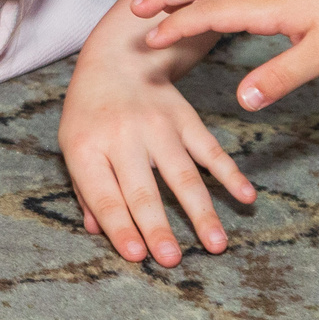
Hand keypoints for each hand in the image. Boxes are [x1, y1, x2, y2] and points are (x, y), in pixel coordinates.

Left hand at [60, 48, 254, 267]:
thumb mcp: (73, 145)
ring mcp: (158, 126)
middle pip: (143, 190)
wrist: (118, 58)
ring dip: (201, 212)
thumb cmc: (90, 113)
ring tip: (216, 245)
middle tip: (172, 261)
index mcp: (87, 146)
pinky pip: (210, 150)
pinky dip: (231, 174)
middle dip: (158, 229)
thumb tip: (97, 231)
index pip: (104, 195)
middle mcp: (123, 136)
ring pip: (183, 175)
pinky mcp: (186, 119)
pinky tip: (246, 197)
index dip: (120, 227)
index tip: (138, 256)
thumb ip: (86, 190)